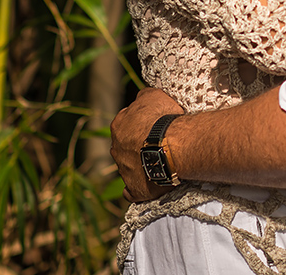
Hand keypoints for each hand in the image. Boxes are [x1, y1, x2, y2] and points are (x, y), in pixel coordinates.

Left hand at [111, 87, 183, 201]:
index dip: (142, 122)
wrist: (169, 146)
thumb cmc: (162, 119)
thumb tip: (142, 96)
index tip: (155, 123)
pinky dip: (137, 188)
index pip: (127, 122)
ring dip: (141, 163)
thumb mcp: (154, 96)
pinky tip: (147, 184)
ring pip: (130, 166)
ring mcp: (124, 169)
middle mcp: (116, 148)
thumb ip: (144, 96)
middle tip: (159, 142)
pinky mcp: (135, 188)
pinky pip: (132, 190)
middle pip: (126, 145)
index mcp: (119, 126)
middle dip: (138, 144)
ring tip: (162, 161)